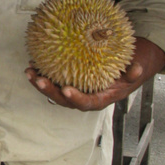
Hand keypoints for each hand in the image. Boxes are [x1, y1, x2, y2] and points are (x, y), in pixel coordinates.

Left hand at [25, 37, 164, 111]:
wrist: (128, 65)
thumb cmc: (130, 69)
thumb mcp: (136, 70)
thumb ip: (133, 73)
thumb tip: (136, 69)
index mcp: (100, 99)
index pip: (86, 103)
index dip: (76, 98)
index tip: (66, 90)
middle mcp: (85, 97)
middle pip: (64, 99)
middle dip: (49, 91)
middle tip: (38, 80)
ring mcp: (76, 90)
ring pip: (55, 91)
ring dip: (40, 82)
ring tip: (29, 71)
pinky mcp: (69, 80)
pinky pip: (54, 79)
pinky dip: (43, 72)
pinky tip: (33, 62)